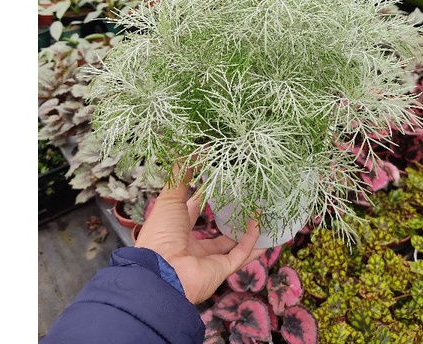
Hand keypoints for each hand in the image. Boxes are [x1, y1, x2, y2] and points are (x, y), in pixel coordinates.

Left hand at [135, 173, 264, 303]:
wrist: (161, 272)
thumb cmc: (161, 233)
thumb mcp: (170, 199)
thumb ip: (182, 175)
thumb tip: (193, 151)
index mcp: (176, 229)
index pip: (193, 210)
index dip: (205, 195)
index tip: (219, 179)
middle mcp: (191, 245)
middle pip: (215, 230)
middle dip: (229, 217)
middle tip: (245, 197)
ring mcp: (207, 259)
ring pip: (232, 244)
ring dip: (246, 229)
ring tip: (260, 209)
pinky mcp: (221, 270)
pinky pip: (240, 255)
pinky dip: (252, 240)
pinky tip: (261, 223)